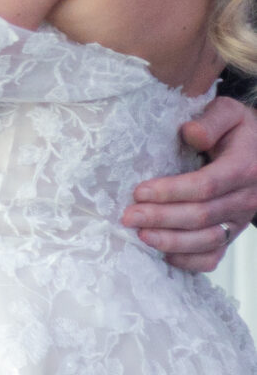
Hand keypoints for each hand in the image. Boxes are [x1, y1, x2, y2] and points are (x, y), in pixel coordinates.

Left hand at [123, 94, 255, 273]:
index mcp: (244, 168)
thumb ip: (212, 120)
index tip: (140, 191)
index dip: (171, 192)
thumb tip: (191, 134)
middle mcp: (245, 198)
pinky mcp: (232, 233)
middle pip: (202, 216)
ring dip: (171, 242)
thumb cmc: (238, 130)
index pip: (206, 186)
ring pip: (207, 241)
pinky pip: (214, 257)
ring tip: (141, 236)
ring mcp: (239, 220)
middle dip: (162, 218)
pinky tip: (164, 256)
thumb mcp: (229, 112)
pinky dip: (189, 261)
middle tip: (129, 216)